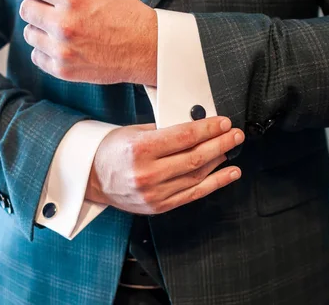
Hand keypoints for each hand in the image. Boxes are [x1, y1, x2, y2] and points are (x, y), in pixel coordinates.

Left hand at [19, 0, 156, 85]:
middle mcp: (64, 23)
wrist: (147, 49)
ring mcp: (62, 49)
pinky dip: (46, 51)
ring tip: (64, 30)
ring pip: (29, 34)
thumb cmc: (125, 12)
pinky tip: (66, 46)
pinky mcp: (63, 69)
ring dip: (42, 30)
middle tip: (59, 11)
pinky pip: (36, 57)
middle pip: (26, 9)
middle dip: (39, 6)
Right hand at [85, 117, 244, 214]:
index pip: (184, 137)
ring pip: (197, 175)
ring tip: (231, 148)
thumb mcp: (135, 131)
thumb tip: (198, 125)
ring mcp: (154, 193)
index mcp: (140, 150)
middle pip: (195, 157)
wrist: (93, 178)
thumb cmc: (113, 151)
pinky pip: (194, 194)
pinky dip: (215, 183)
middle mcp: (147, 173)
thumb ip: (165, 130)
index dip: (208, 128)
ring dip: (219, 160)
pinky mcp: (159, 206)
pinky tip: (229, 173)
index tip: (223, 122)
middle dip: (220, 143)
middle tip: (235, 134)